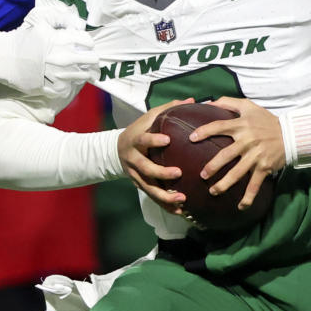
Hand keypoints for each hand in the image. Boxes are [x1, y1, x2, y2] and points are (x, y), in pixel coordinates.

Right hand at [0, 8, 96, 94]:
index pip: (88, 42)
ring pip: (83, 76)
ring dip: (83, 72)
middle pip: (91, 60)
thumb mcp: (40, 21)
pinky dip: (69, 84)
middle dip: (91, 58)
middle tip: (87, 59)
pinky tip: (65, 80)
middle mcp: (62, 58)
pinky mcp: (50, 88)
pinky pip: (68, 88)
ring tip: (79, 70)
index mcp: (61, 40)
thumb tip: (80, 25)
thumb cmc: (23, 38)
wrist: (4, 58)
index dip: (87, 42)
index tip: (83, 45)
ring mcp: (57, 75)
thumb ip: (62, 19)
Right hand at [118, 99, 190, 213]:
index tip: (167, 140)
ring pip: (149, 188)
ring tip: (182, 199)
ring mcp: (135, 175)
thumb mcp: (150, 118)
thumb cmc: (140, 130)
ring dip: (165, 195)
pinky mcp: (140, 186)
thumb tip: (193, 100)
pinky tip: (180, 210)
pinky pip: (153, 198)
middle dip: (161, 172)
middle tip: (178, 173)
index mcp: (136, 140)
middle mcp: (133, 159)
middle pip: (145, 168)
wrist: (117, 149)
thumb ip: (169, 109)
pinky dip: (165, 205)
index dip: (153, 140)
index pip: (143, 140)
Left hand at [189, 97, 284, 209]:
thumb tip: (209, 102)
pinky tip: (241, 207)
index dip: (205, 132)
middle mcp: (247, 140)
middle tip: (202, 175)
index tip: (192, 138)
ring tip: (213, 191)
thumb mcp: (249, 106)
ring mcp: (256, 155)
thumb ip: (228, 102)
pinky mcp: (264, 167)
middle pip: (226, 155)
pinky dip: (248, 197)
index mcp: (241, 125)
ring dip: (225, 184)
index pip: (219, 127)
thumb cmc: (266, 120)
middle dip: (213, 166)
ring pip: (238, 172)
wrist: (290, 133)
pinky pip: (255, 184)